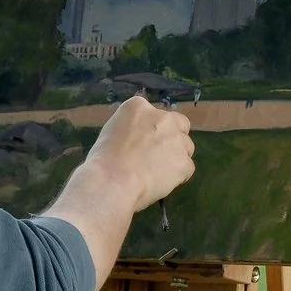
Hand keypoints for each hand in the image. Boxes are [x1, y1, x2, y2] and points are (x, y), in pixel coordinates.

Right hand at [84, 95, 193, 213]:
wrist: (113, 180)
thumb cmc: (103, 160)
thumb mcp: (111, 132)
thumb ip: (131, 129)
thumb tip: (139, 139)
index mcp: (139, 107)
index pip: (156, 114)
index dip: (153, 130)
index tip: (144, 143)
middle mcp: (163, 118)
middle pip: (179, 125)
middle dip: (173, 138)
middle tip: (158, 156)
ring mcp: (176, 139)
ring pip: (186, 147)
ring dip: (177, 157)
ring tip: (158, 173)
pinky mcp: (184, 162)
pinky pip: (187, 168)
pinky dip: (178, 176)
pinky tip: (161, 183)